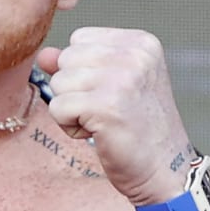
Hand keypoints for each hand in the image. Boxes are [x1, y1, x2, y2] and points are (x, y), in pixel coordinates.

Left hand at [36, 28, 194, 205]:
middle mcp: (135, 55)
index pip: (79, 39)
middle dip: (76, 90)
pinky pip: (58, 107)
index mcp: (141, 43)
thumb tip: (44, 55)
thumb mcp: (114, 85)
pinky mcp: (106, 106)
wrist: (166, 171)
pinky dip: (70, 127)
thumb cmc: (140, 130)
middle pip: (66, 58)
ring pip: (58, 82)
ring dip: (72, 109)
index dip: (85, 71)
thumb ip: (80, 64)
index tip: (114, 94)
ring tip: (103, 123)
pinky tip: (98, 134)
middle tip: (108, 111)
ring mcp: (122, 79)